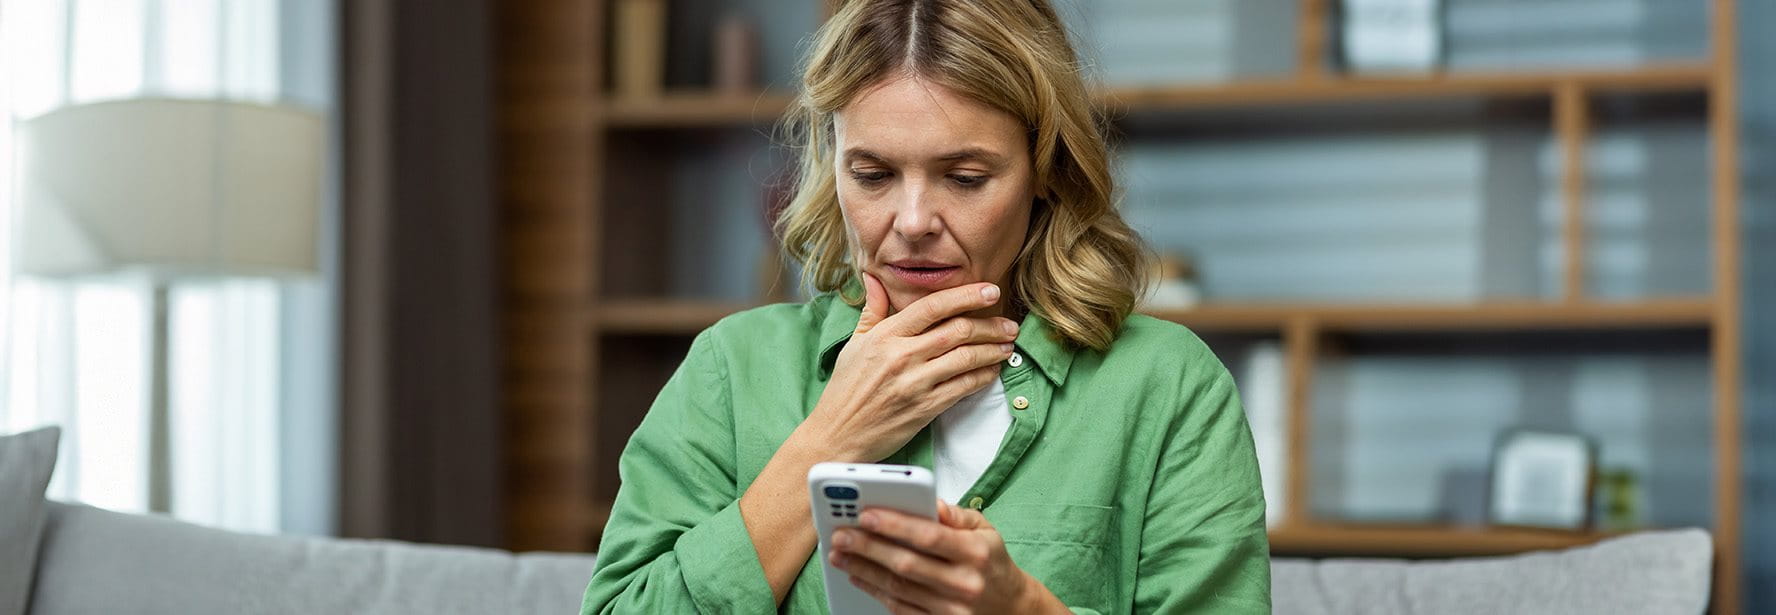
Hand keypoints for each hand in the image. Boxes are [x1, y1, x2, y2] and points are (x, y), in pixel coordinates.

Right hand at [792, 273, 1017, 462]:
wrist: (839, 434)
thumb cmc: (846, 389)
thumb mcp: (855, 343)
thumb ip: (872, 310)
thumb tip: (875, 279)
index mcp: (886, 336)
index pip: (933, 307)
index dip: (965, 295)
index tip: (989, 290)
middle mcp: (902, 356)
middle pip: (957, 330)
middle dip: (990, 324)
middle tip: (1009, 323)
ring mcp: (915, 383)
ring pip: (966, 358)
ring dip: (993, 349)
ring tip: (1007, 344)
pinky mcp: (925, 408)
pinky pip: (964, 387)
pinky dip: (983, 376)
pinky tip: (992, 370)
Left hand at [830, 500, 1067, 613]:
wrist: (1011, 609)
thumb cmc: (992, 563)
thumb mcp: (985, 530)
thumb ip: (956, 515)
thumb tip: (928, 501)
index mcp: (976, 553)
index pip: (930, 537)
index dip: (895, 525)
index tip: (865, 513)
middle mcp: (964, 583)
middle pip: (907, 564)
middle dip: (868, 547)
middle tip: (840, 534)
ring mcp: (951, 610)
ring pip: (898, 588)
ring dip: (864, 570)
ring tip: (840, 554)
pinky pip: (900, 609)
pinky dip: (876, 591)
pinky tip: (858, 576)